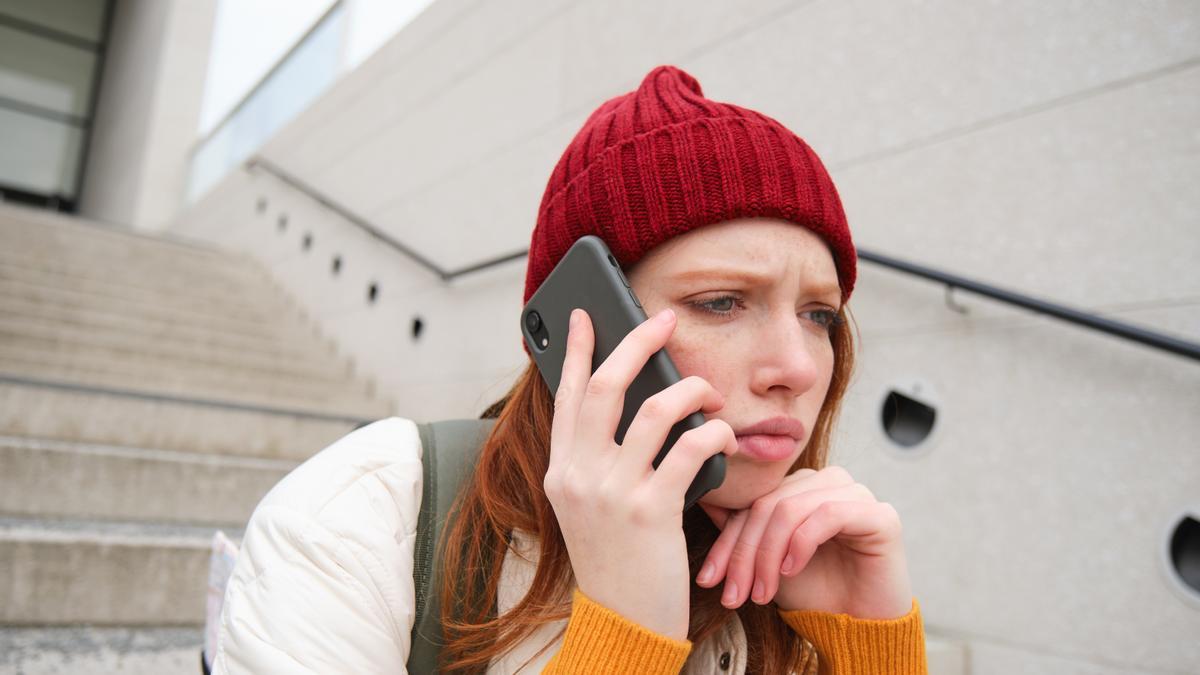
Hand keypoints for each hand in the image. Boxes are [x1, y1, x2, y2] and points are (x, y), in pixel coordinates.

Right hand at [543, 308, 737, 639]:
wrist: (623, 623)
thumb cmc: (616, 561)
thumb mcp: (589, 507)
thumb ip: (598, 459)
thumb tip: (633, 403)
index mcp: (561, 470)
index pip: (565, 394)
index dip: (575, 350)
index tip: (586, 316)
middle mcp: (579, 475)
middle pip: (606, 385)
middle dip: (638, 342)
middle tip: (664, 320)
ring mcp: (612, 492)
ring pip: (657, 409)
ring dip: (693, 389)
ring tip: (710, 394)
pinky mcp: (651, 511)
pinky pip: (691, 447)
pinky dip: (713, 431)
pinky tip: (723, 434)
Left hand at [696, 467, 911, 618]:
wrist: (859, 625)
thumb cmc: (816, 590)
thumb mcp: (766, 561)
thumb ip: (742, 529)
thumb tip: (702, 499)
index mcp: (802, 486)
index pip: (753, 503)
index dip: (727, 541)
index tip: (710, 579)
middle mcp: (829, 482)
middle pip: (768, 505)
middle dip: (745, 553)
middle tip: (734, 593)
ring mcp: (856, 494)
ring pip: (791, 508)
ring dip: (768, 555)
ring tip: (762, 591)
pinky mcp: (879, 515)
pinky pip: (828, 514)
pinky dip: (801, 543)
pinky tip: (791, 570)